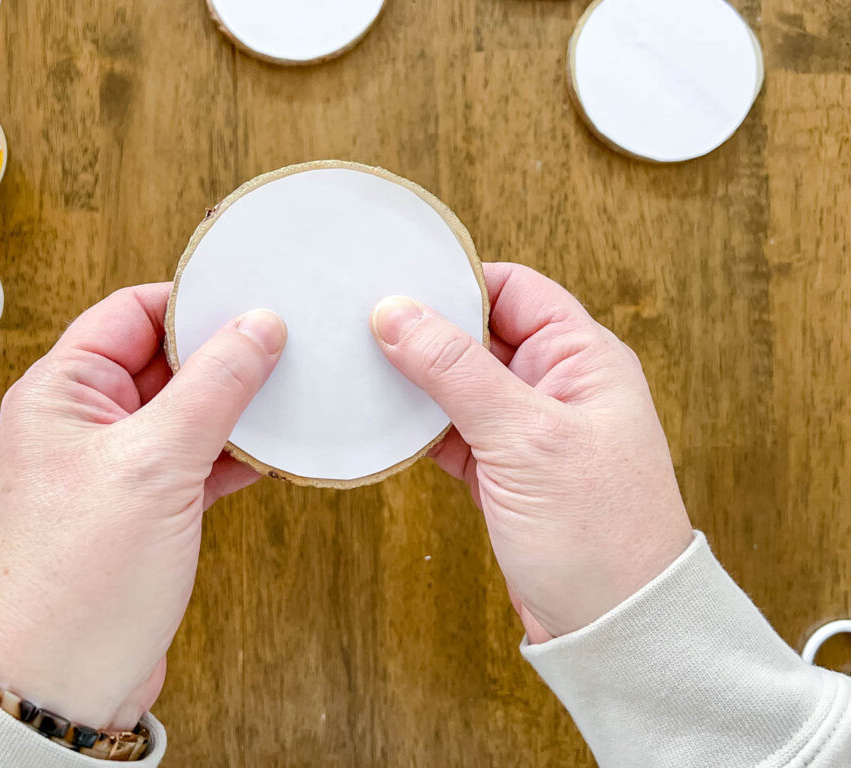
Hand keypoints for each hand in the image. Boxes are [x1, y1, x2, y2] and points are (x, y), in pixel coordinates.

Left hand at [0, 284, 286, 729]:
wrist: (66, 681)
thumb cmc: (82, 577)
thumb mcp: (155, 464)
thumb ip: (212, 387)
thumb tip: (258, 325)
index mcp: (62, 392)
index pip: (130, 312)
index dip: (190, 301)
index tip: (250, 295)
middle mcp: (86, 421)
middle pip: (165, 359)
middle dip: (223, 353)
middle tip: (286, 343)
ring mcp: (120, 465)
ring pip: (188, 410)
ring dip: (236, 406)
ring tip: (291, 394)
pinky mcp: (148, 505)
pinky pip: (199, 457)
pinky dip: (235, 452)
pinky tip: (275, 449)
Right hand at [371, 263, 692, 642]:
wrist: (614, 628)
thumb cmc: (598, 532)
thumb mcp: (526, 438)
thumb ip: (458, 371)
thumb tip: (397, 313)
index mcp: (582, 359)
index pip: (514, 289)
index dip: (459, 281)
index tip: (399, 279)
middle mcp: (554, 386)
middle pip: (480, 334)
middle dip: (427, 328)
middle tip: (363, 321)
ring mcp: (526, 431)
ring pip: (459, 384)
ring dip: (416, 380)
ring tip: (360, 367)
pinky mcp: (502, 472)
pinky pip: (450, 431)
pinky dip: (418, 428)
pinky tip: (381, 423)